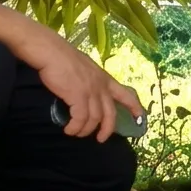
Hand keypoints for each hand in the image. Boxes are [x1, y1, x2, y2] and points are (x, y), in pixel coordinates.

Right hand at [30, 36, 144, 141]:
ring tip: (76, 133)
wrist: (50, 51)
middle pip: (110, 114)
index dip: (134, 107)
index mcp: (104, 78)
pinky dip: (75, 127)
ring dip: (85, 130)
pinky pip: (80, 119)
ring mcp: (91, 91)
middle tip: (100, 139)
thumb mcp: (85, 68)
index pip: (125, 94)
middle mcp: (101, 86)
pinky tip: (69, 129)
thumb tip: (86, 94)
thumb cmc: (63, 58)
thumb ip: (90, 81)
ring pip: (94, 119)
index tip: (140, 118)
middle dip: (107, 129)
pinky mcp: (78, 96)